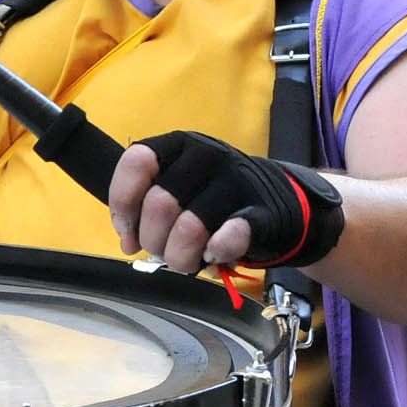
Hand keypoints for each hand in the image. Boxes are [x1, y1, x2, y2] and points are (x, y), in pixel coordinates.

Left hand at [111, 133, 343, 273]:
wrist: (281, 202)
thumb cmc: (216, 199)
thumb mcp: (179, 189)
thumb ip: (145, 209)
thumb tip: (128, 242)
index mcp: (180, 145)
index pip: (137, 161)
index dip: (124, 203)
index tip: (128, 230)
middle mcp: (208, 155)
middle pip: (159, 204)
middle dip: (154, 241)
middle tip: (165, 252)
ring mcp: (237, 182)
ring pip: (189, 227)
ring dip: (181, 258)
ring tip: (189, 261)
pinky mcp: (262, 213)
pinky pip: (231, 234)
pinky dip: (216, 251)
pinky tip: (214, 257)